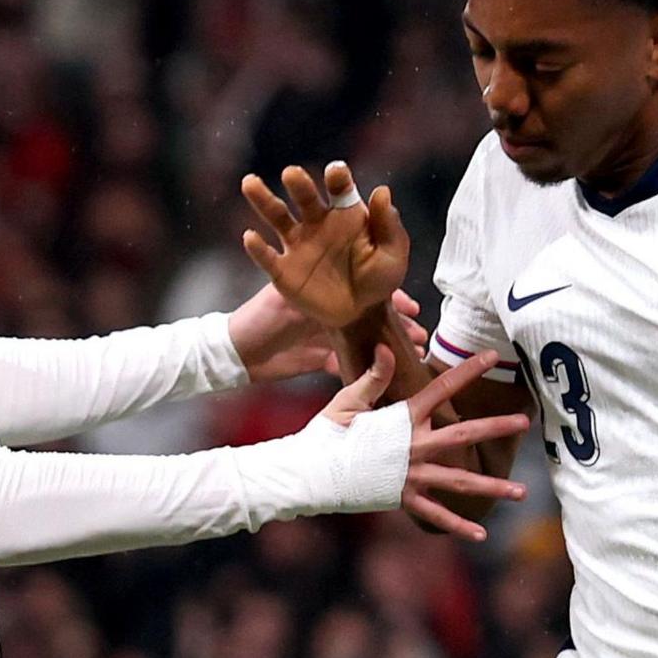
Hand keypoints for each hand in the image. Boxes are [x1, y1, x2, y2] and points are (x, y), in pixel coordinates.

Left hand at [231, 287, 426, 383]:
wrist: (236, 354)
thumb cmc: (259, 318)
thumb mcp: (288, 298)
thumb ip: (315, 294)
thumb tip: (346, 285)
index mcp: (323, 289)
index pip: (364, 289)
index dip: (390, 297)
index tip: (412, 307)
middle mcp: (329, 310)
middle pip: (372, 314)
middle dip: (397, 323)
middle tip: (420, 335)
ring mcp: (327, 335)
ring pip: (367, 338)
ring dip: (388, 346)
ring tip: (412, 354)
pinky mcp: (321, 357)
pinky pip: (351, 361)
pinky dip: (369, 368)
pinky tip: (388, 373)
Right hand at [240, 161, 409, 330]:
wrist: (361, 315)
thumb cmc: (379, 279)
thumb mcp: (393, 255)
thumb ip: (389, 225)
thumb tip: (382, 190)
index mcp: (345, 213)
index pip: (340, 188)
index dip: (337, 177)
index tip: (336, 171)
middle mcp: (317, 222)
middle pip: (304, 196)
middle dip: (299, 184)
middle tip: (292, 174)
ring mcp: (298, 245)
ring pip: (276, 217)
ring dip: (263, 200)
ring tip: (250, 183)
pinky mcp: (284, 270)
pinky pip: (267, 258)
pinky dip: (257, 248)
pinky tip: (251, 237)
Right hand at [327, 345, 528, 540]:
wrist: (309, 474)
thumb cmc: (325, 435)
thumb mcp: (348, 402)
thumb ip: (373, 377)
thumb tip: (387, 347)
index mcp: (402, 418)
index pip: (441, 387)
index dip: (467, 370)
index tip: (492, 357)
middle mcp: (414, 446)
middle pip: (463, 434)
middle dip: (496, 427)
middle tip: (525, 423)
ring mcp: (411, 474)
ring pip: (460, 480)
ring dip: (493, 486)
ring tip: (522, 492)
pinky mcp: (403, 498)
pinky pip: (435, 515)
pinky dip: (457, 525)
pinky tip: (481, 534)